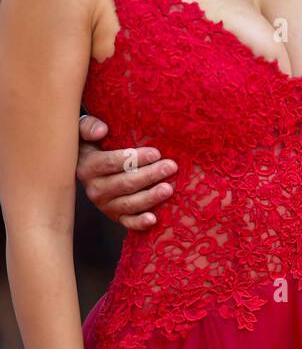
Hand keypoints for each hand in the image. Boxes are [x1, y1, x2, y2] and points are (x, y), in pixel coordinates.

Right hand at [76, 114, 176, 230]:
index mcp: (88, 167)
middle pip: (124, 184)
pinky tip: (153, 220)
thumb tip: (101, 130)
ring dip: (150, 197)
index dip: (134, 158)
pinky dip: (139, 223)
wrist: (87, 164)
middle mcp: (95, 189)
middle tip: (170, 167)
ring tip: (168, 189)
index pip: (111, 163)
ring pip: (129, 204)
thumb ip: (89, 126)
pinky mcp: (115, 215)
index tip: (156, 153)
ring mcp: (105, 205)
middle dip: (149, 175)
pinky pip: (127, 222)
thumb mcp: (83, 130)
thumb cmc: (92, 142)